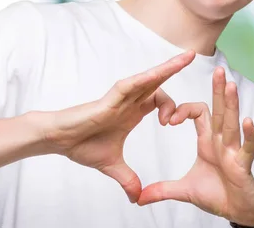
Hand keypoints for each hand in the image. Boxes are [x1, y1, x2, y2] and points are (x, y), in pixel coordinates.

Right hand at [38, 50, 195, 202]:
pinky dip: (148, 77)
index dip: (172, 109)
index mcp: (133, 112)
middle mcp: (130, 100)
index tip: (171, 125)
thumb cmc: (82, 145)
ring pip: (149, 77)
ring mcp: (121, 97)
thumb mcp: (112, 165)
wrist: (61, 141)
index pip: (160, 101)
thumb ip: (127, 178)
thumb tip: (137, 198)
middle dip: (176, 68)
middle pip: (158, 81)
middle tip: (193, 56)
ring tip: (187, 57)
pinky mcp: (112, 97)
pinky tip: (161, 71)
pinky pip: (133, 84)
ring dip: (169, 67)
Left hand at [137, 66, 253, 225]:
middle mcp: (222, 141)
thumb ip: (162, 190)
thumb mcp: (184, 190)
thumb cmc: (217, 195)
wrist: (237, 213)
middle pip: (219, 109)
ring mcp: (235, 151)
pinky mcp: (244, 165)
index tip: (168, 120)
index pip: (199, 113)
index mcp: (208, 141)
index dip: (183, 110)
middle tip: (218, 69)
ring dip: (232, 104)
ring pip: (232, 122)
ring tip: (230, 85)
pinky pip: (248, 147)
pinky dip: (249, 135)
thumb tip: (138, 197)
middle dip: (218, 90)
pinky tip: (247, 121)